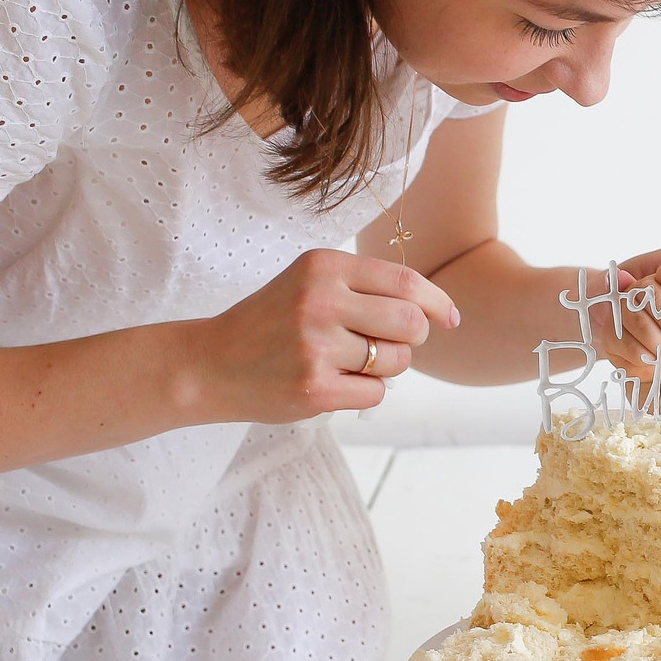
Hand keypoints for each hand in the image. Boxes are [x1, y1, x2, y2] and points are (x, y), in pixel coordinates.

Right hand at [189, 248, 459, 421]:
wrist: (208, 364)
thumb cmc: (271, 322)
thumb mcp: (310, 283)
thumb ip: (366, 288)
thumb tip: (435, 312)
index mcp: (324, 266)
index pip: (405, 281)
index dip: (437, 302)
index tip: (451, 319)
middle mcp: (320, 301)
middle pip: (410, 323)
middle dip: (413, 339)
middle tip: (390, 345)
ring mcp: (316, 346)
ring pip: (396, 361)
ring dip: (386, 367)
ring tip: (349, 362)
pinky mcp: (314, 388)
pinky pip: (375, 393)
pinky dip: (365, 392)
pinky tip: (334, 383)